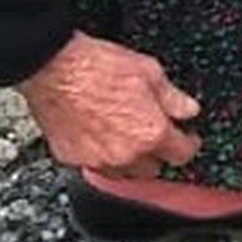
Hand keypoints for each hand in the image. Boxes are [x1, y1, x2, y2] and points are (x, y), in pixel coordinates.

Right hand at [16, 32, 198, 177]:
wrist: (53, 67)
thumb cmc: (95, 66)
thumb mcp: (149, 71)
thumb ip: (173, 97)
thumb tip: (188, 110)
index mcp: (150, 133)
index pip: (183, 154)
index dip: (188, 144)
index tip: (186, 138)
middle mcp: (125, 154)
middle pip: (153, 170)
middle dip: (157, 154)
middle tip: (154, 135)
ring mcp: (97, 160)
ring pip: (123, 174)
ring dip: (129, 161)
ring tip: (126, 136)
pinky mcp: (71, 158)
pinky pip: (93, 166)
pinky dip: (100, 156)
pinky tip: (99, 136)